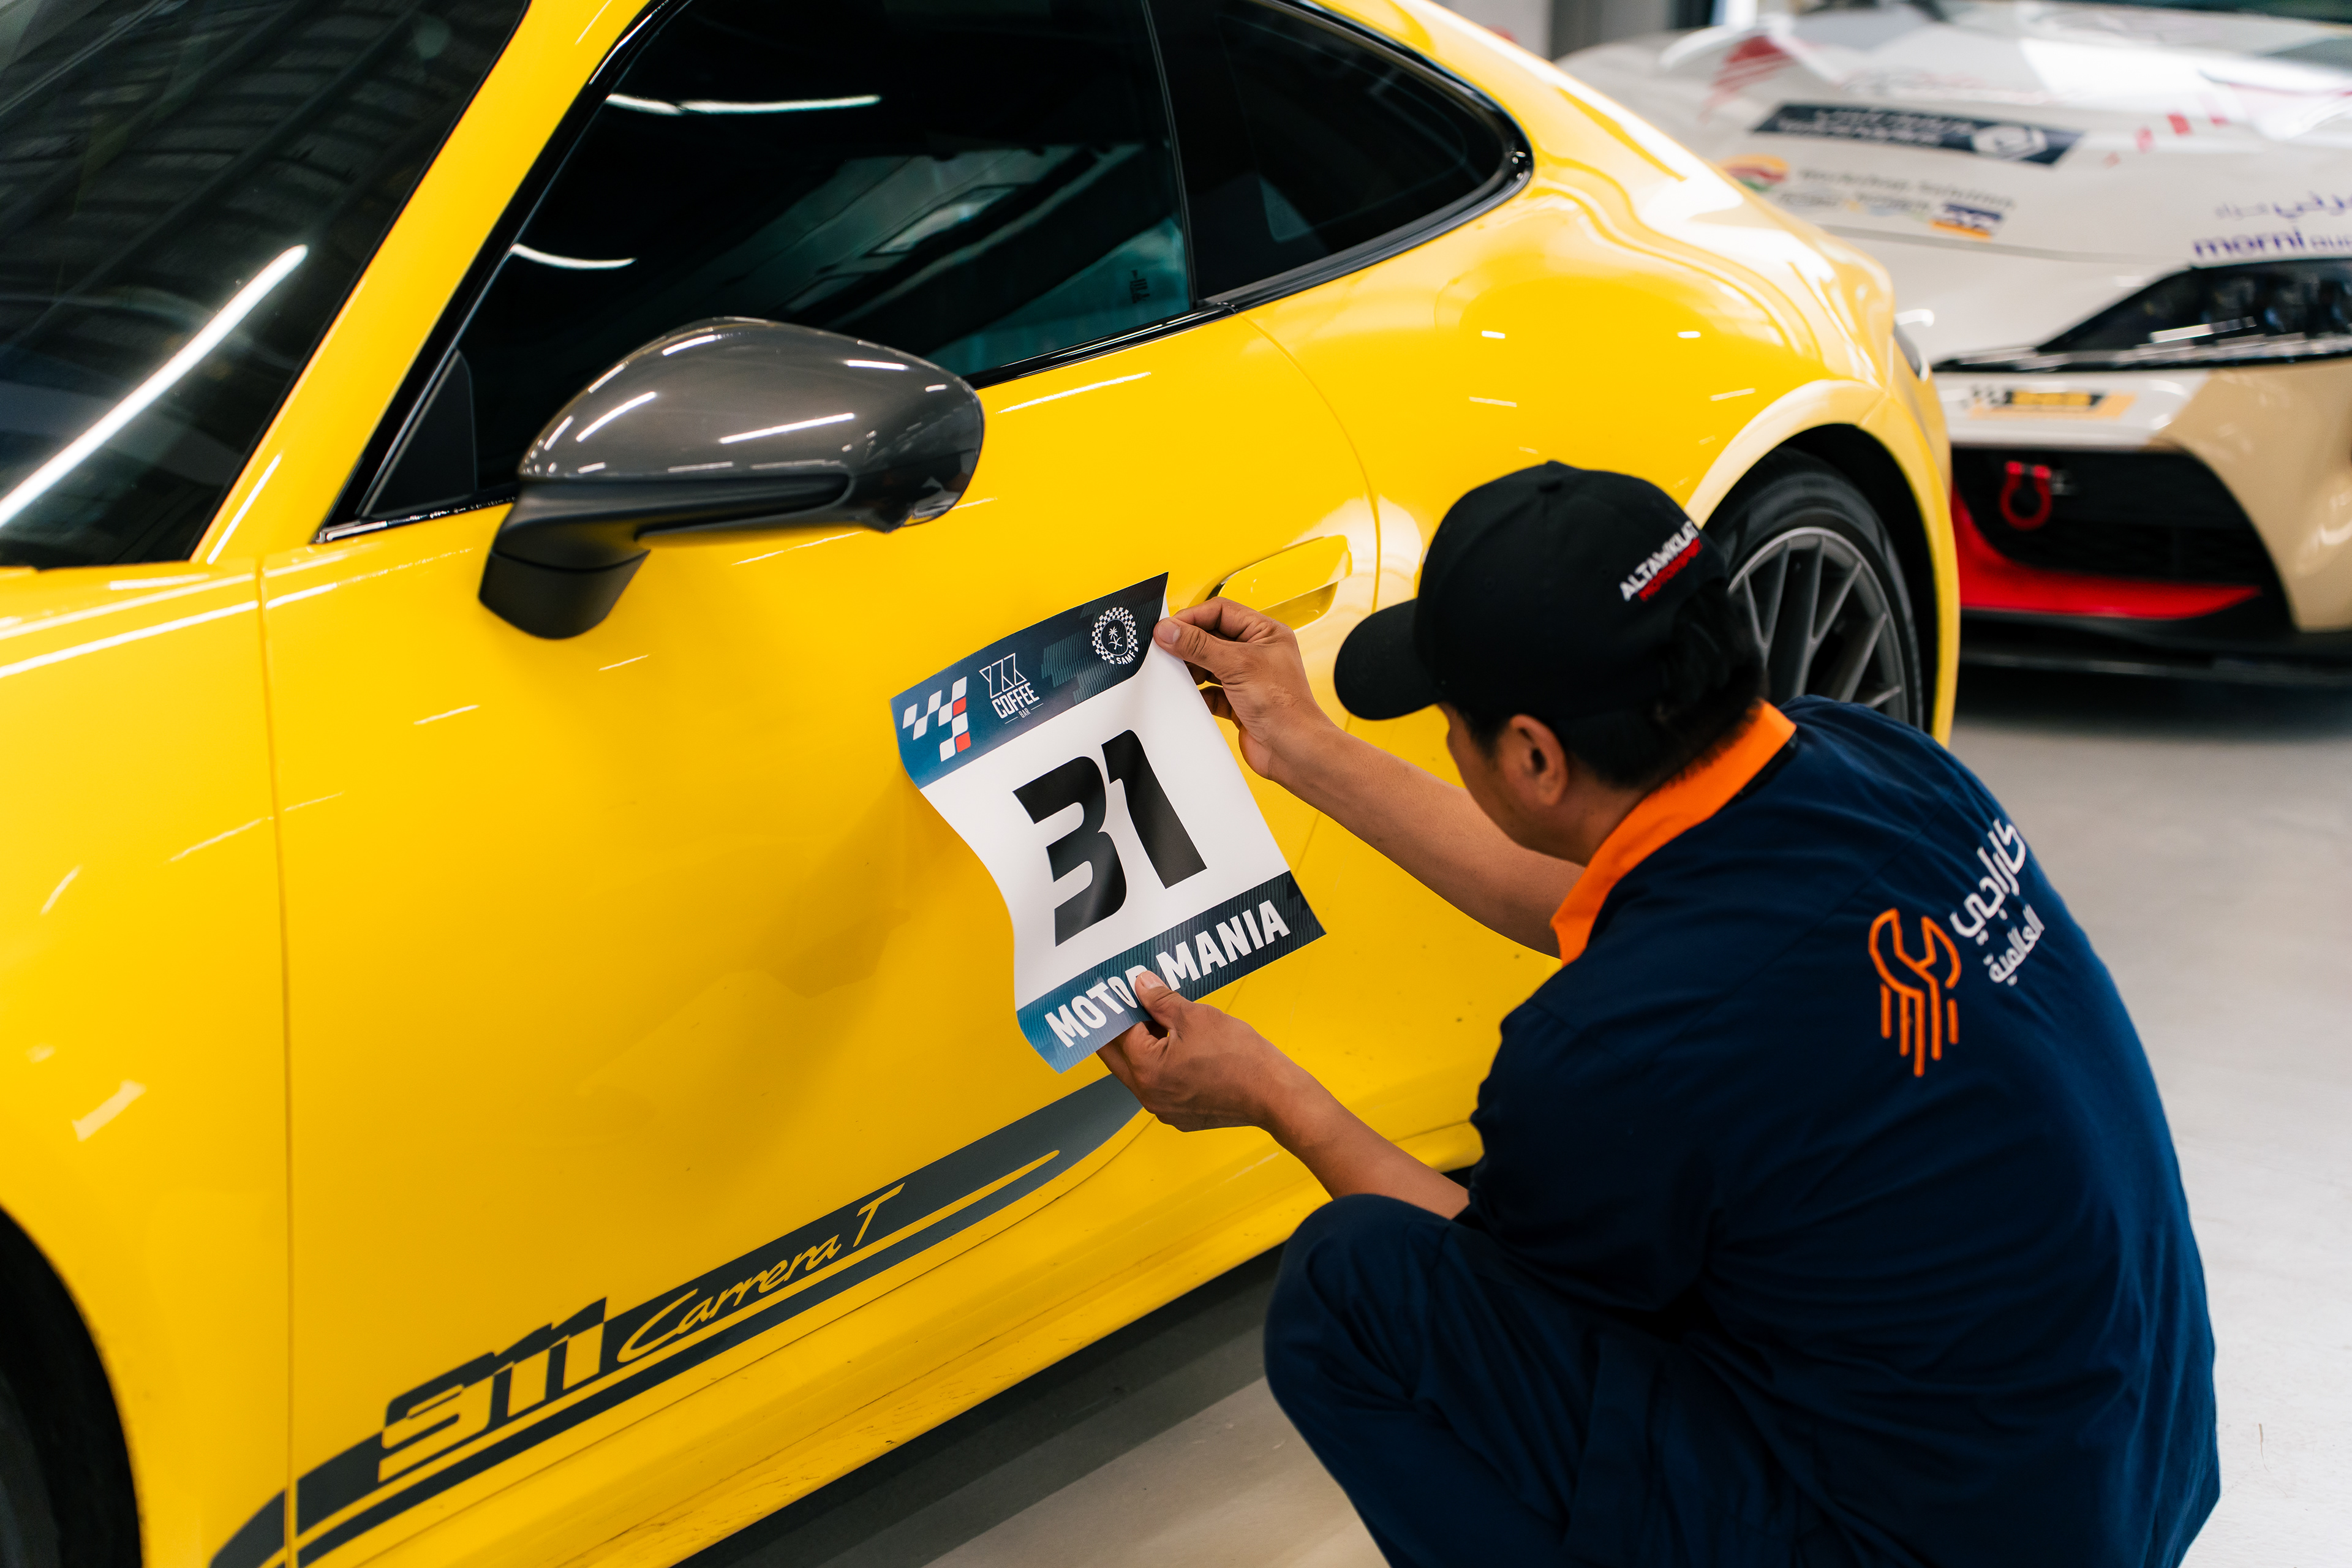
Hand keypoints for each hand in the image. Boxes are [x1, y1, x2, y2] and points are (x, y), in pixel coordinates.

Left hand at [1099, 975, 1470, 1218]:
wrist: (1275, 1096)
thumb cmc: (1240, 1057)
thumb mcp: (1197, 1017)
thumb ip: (1161, 1001)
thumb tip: (1140, 985)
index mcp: (1145, 1068)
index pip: (1113, 1032)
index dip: (1113, 1006)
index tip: (1112, 988)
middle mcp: (1147, 1094)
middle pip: (1117, 1056)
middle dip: (1117, 1027)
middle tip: (1122, 1001)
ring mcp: (1163, 1108)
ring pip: (1137, 1071)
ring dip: (1139, 1046)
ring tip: (1151, 1018)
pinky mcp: (1180, 1114)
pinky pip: (1159, 1085)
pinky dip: (1159, 1065)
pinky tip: (1174, 1046)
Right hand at [1152, 599, 1339, 787]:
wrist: (1293, 751)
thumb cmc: (1285, 706)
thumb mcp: (1237, 665)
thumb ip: (1199, 646)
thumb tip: (1169, 630)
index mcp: (1265, 633)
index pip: (1221, 611)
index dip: (1193, 617)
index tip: (1168, 628)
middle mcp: (1257, 653)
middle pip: (1212, 637)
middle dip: (1189, 644)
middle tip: (1166, 648)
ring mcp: (1247, 678)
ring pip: (1208, 664)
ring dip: (1192, 669)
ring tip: (1176, 673)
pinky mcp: (1238, 702)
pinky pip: (1209, 691)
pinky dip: (1198, 694)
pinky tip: (1190, 696)